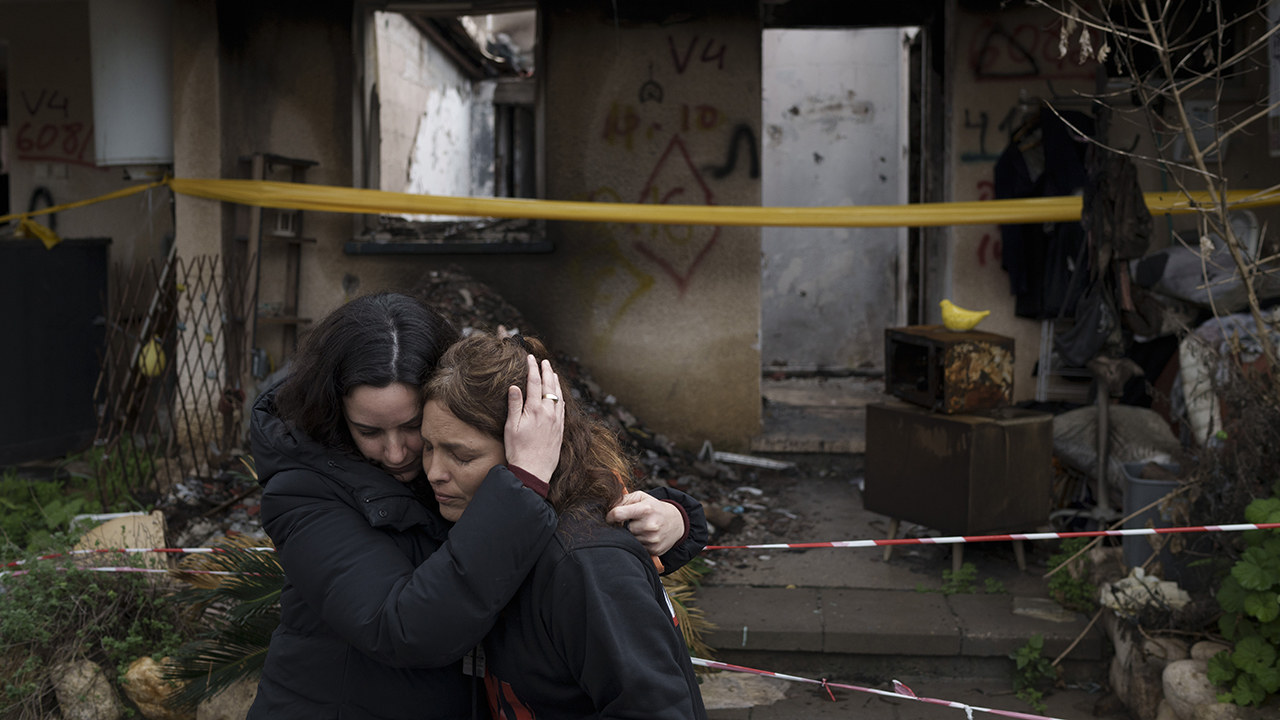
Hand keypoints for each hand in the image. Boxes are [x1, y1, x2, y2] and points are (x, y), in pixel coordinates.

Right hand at [504, 354, 564, 483]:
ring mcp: (557, 420)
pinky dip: (561, 396)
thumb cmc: (518, 450)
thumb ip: (514, 405)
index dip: (532, 368)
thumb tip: (514, 386)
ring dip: (555, 382)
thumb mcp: (511, 427)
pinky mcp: (561, 429)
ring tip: (553, 373)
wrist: (533, 471)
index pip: (534, 382)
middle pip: (549, 386)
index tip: (530, 358)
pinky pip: (563, 408)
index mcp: (535, 409)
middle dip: (546, 371)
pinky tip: (560, 395)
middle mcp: (549, 412)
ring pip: (559, 395)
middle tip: (544, 361)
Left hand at [607, 492, 684, 555]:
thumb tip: (608, 507)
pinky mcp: (654, 549)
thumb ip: (624, 499)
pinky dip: (638, 542)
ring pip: (629, 539)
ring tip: (640, 528)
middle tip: (632, 522)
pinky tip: (645, 536)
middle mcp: (649, 525)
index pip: (618, 514)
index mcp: (645, 509)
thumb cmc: (654, 508)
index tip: (609, 517)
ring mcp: (652, 539)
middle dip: (624, 525)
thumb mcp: (642, 497)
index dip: (609, 516)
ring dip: (631, 535)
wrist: (676, 522)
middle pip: (623, 528)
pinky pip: (637, 547)